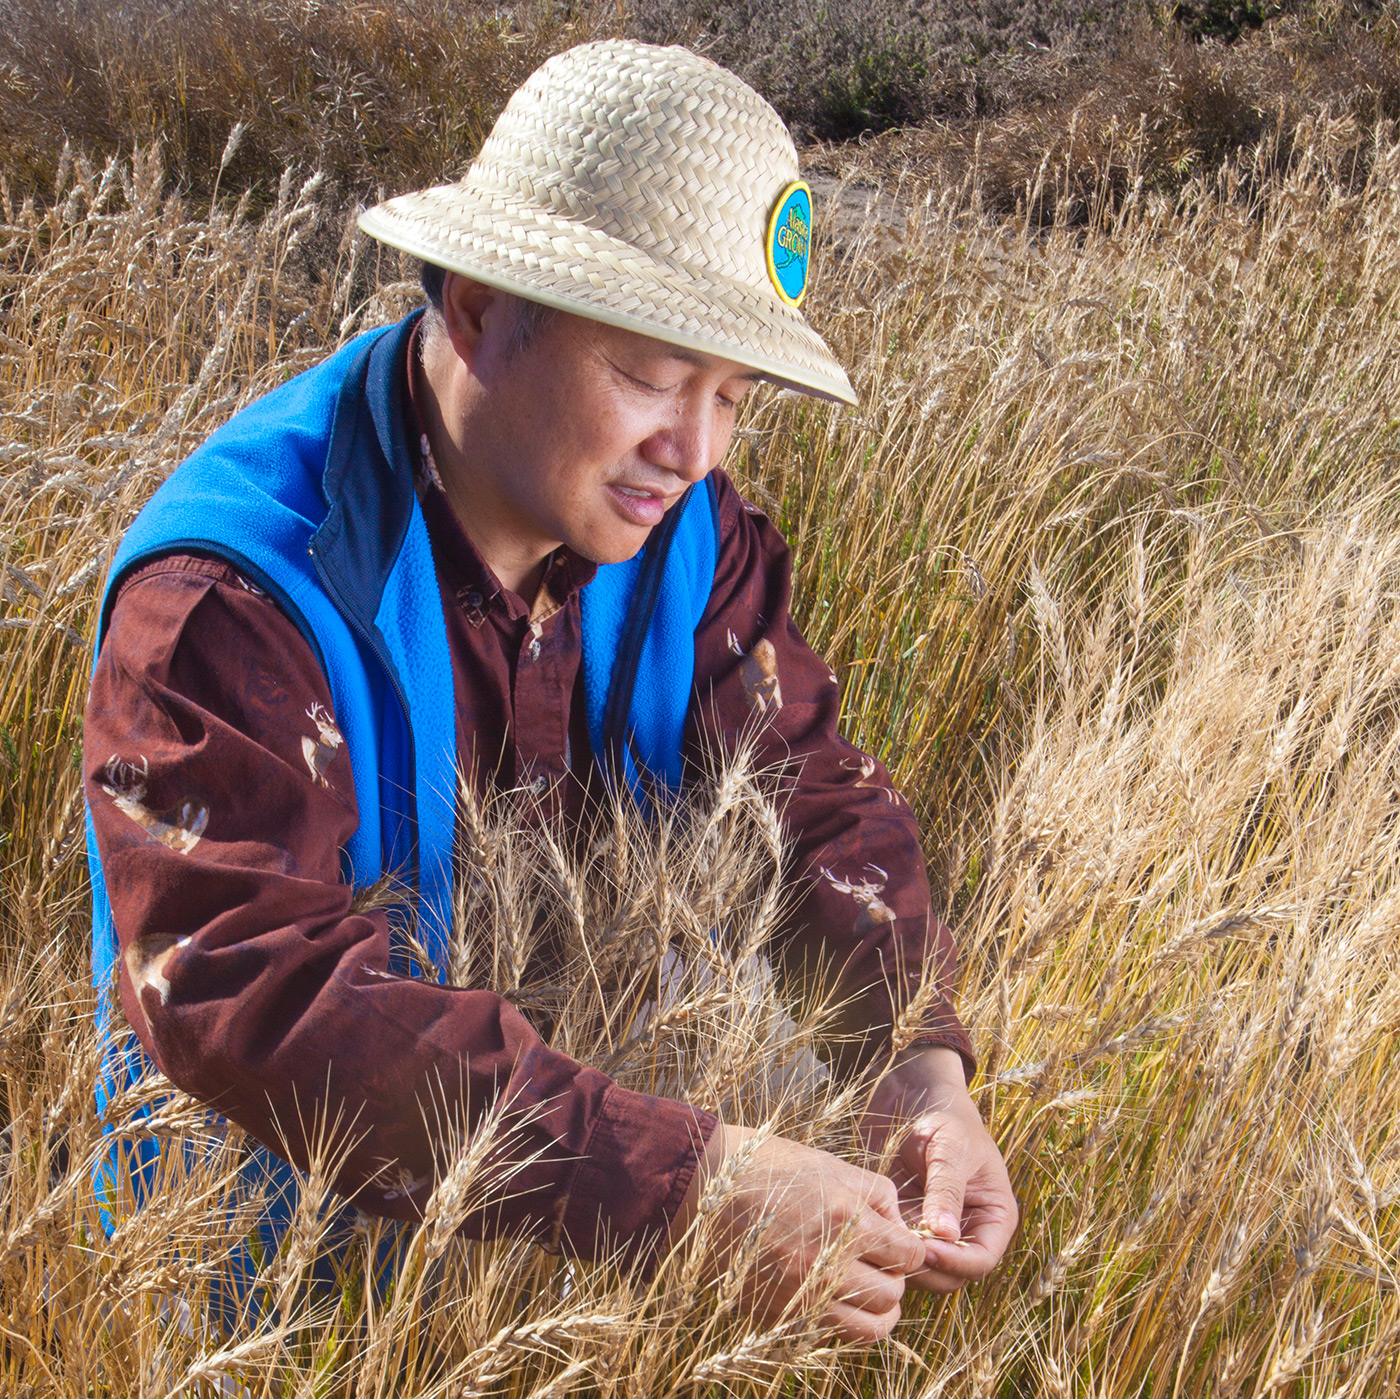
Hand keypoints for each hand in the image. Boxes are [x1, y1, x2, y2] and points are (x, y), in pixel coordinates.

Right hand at [671, 1124, 925, 1343]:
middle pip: (892, 1295)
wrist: (706, 1187)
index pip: (909, 1257)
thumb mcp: (832, 1165)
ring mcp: (801, 1294)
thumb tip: (903, 1230)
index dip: (911, 1251)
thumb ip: (877, 1196)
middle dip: (894, 1281)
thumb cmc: (772, 1167)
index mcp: (846, 1220)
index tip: (900, 1246)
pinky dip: (838, 1322)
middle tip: (880, 1266)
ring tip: (865, 1292)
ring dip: (875, 1312)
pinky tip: (831, 1298)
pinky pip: (827, 1335)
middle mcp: (827, 1263)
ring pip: (868, 1328)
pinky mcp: (777, 1314)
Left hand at [860, 1047, 1017, 1293]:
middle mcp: (966, 1230)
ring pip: (922, 1268)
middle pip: (951, 1275)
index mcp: (993, 1216)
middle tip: (896, 1246)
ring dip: (902, 1260)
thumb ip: (947, 1191)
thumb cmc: (944, 1116)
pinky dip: (885, 1245)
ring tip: (881, 1236)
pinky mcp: (905, 1221)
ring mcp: (933, 1229)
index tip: (926, 1249)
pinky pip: (897, 1248)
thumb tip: (946, 1236)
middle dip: (926, 1267)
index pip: (981, 1260)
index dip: (955, 1262)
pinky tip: (870, 1227)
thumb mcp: (951, 1149)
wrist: (912, 1092)